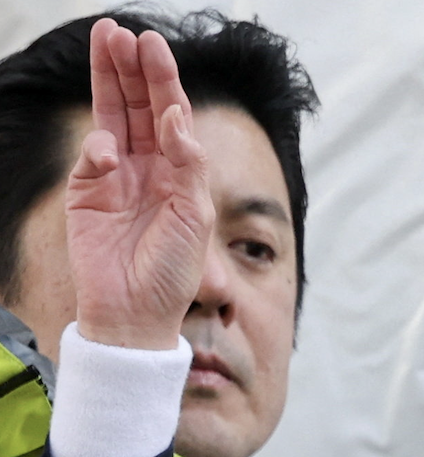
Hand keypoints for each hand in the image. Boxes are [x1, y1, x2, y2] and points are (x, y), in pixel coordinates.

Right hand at [66, 18, 212, 349]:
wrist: (135, 313)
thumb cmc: (172, 273)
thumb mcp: (194, 218)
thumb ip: (188, 166)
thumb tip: (178, 117)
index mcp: (179, 173)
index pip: (170, 116)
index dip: (163, 80)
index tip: (153, 44)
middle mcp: (148, 169)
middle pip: (137, 107)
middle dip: (131, 69)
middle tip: (123, 33)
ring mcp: (115, 178)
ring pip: (111, 118)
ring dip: (108, 81)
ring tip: (105, 41)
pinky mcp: (86, 193)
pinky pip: (91, 158)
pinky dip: (99, 150)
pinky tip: (110, 155)